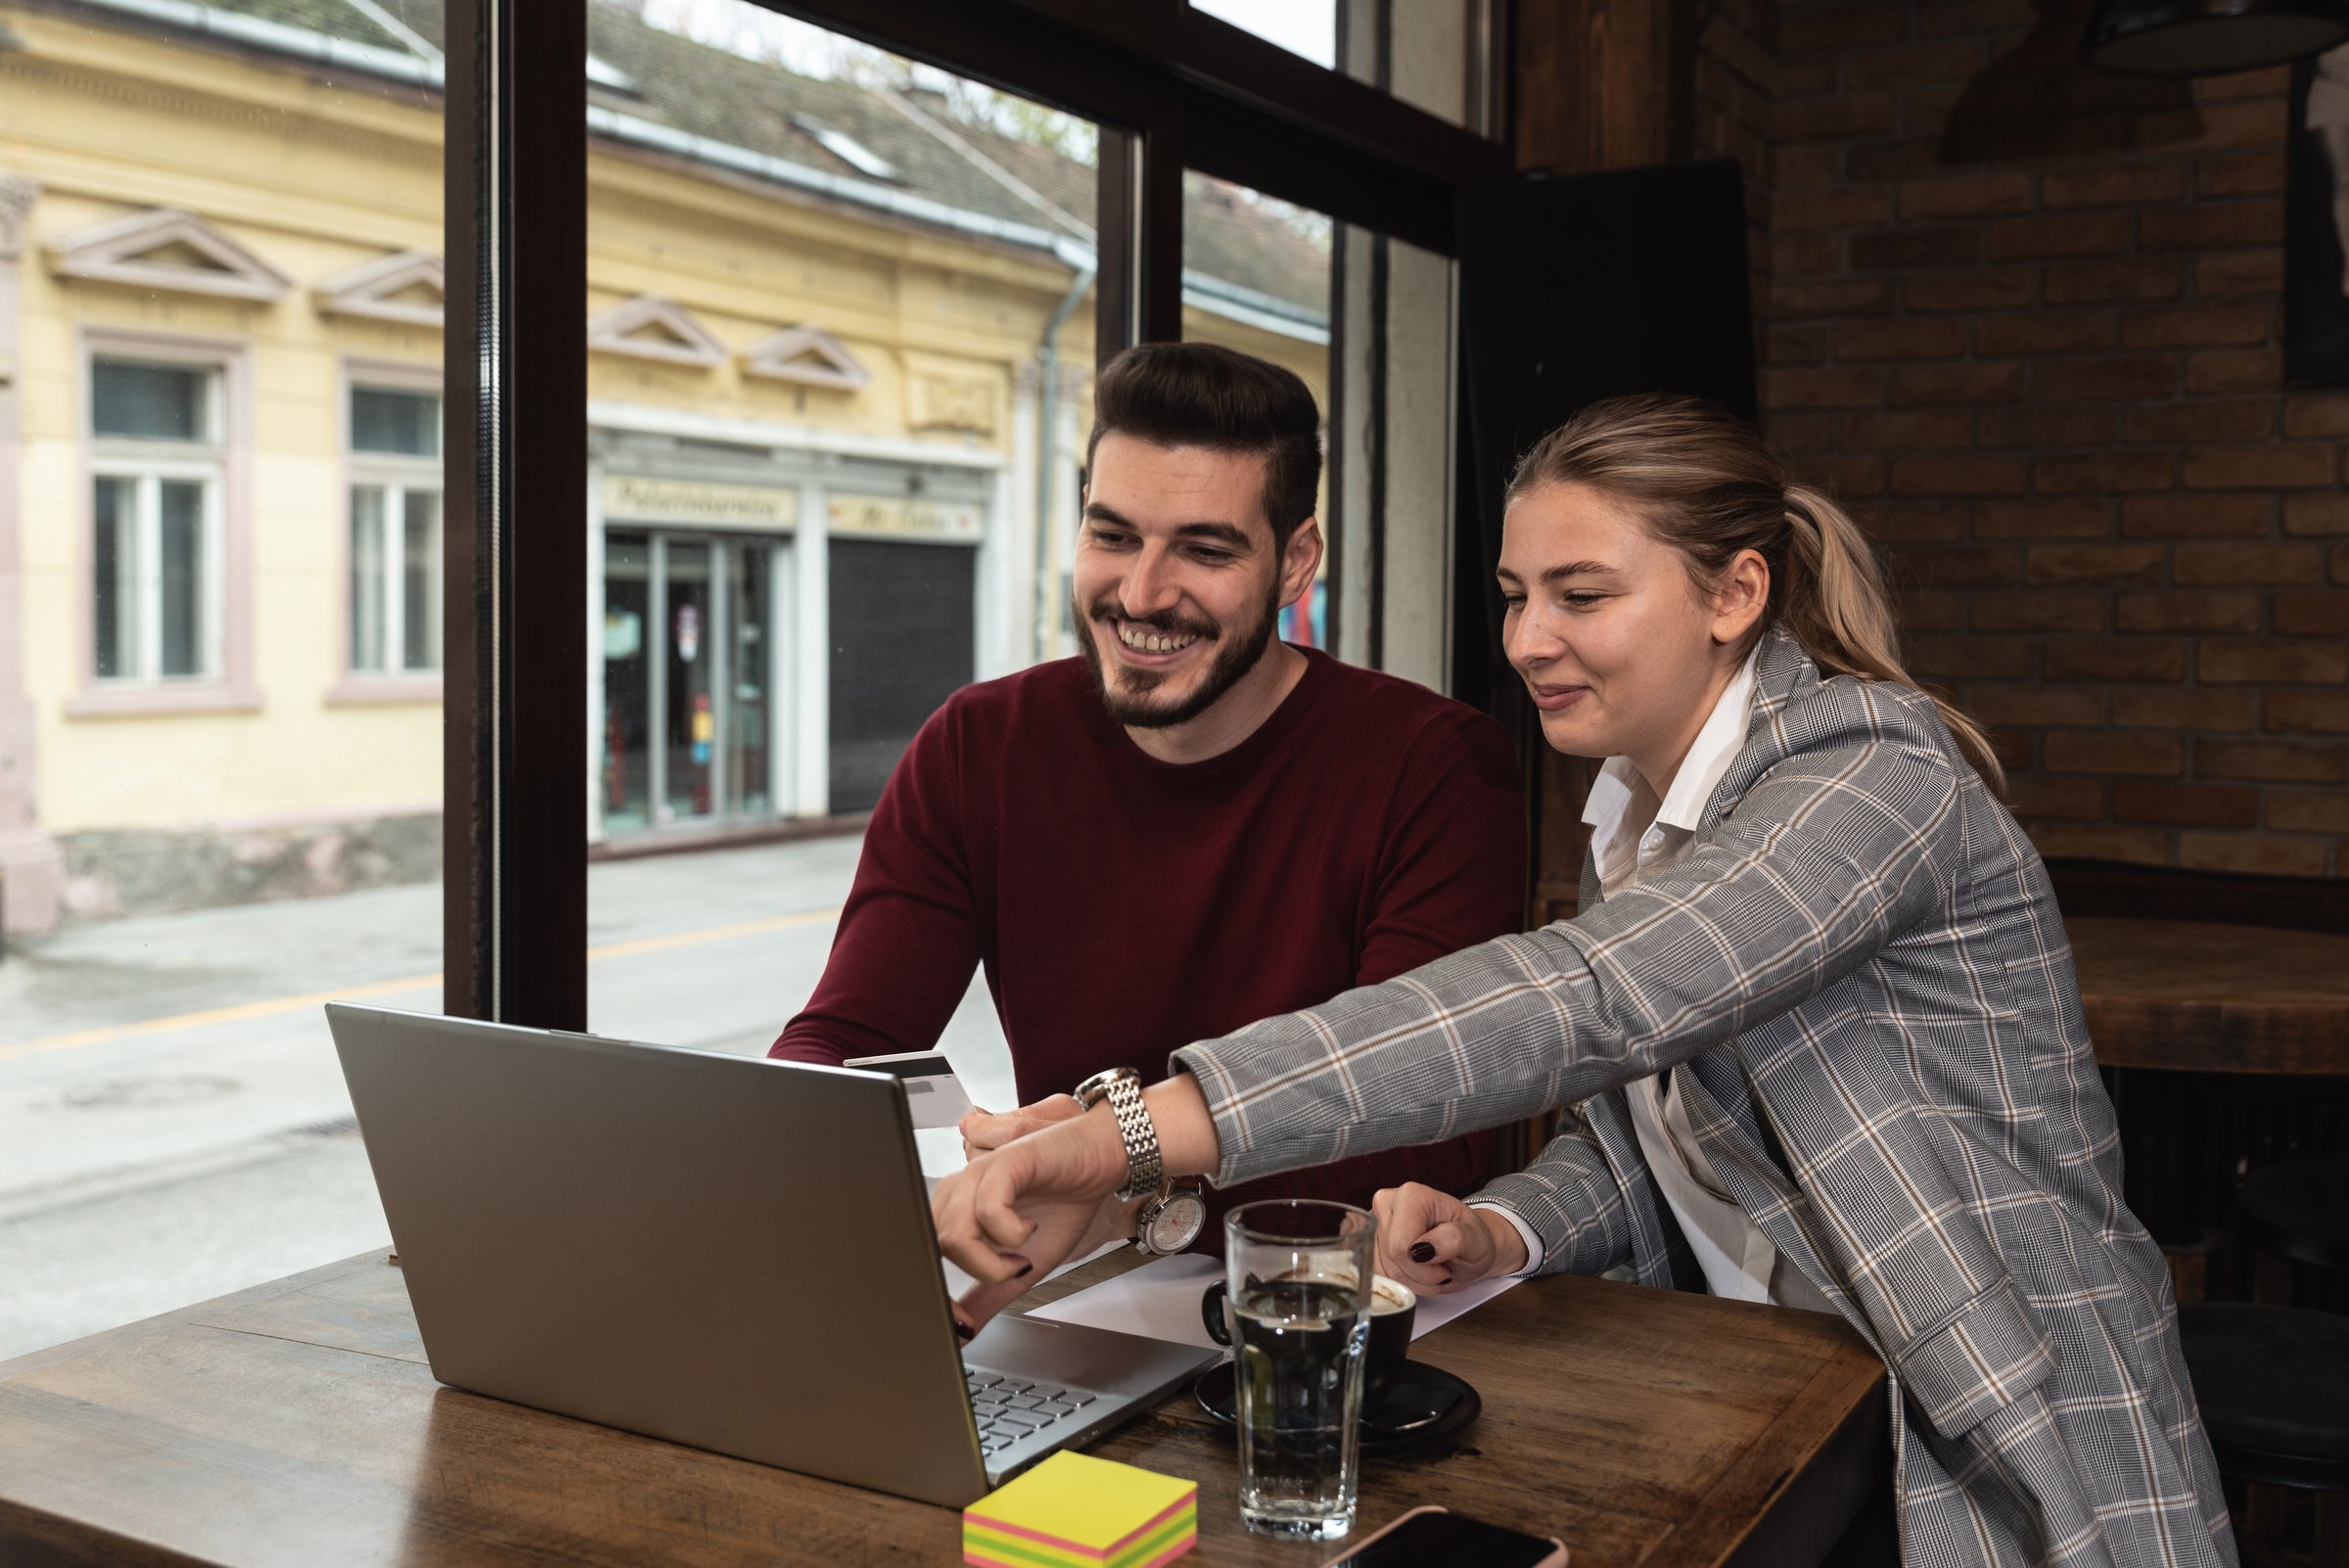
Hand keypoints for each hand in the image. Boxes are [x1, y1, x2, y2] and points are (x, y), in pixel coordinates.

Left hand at [933, 1103, 1132, 1331]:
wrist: (1101, 1162)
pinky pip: (988, 1208)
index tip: (966, 1325)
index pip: (923, 1254)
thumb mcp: (1023, 1267)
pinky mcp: (1005, 1162)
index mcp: (956, 1209)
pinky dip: (1011, 1233)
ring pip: (955, 1233)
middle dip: (970, 1278)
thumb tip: (960, 1335)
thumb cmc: (1064, 1204)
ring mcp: (980, 1173)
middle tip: (1009, 1279)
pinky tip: (1030, 1228)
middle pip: (933, 1247)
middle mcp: (960, 1189)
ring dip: (992, 1262)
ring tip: (1023, 1256)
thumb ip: (988, 1296)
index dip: (939, 1296)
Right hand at [1371, 1183, 1526, 1296]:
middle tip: (1441, 1268)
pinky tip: (1418, 1271)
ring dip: (1413, 1281)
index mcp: (1411, 1196)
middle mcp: (1387, 1203)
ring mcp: (1374, 1222)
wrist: (1466, 1243)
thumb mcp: (1476, 1239)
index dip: (1424, 1268)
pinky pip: (1380, 1275)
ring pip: (1385, 1271)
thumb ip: (1455, 1239)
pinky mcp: (1370, 1242)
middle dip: (1420, 1276)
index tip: (1445, 1264)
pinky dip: (1402, 1282)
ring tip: (1432, 1269)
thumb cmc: (1472, 1238)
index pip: (1401, 1246)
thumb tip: (1424, 1248)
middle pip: (1393, 1260)